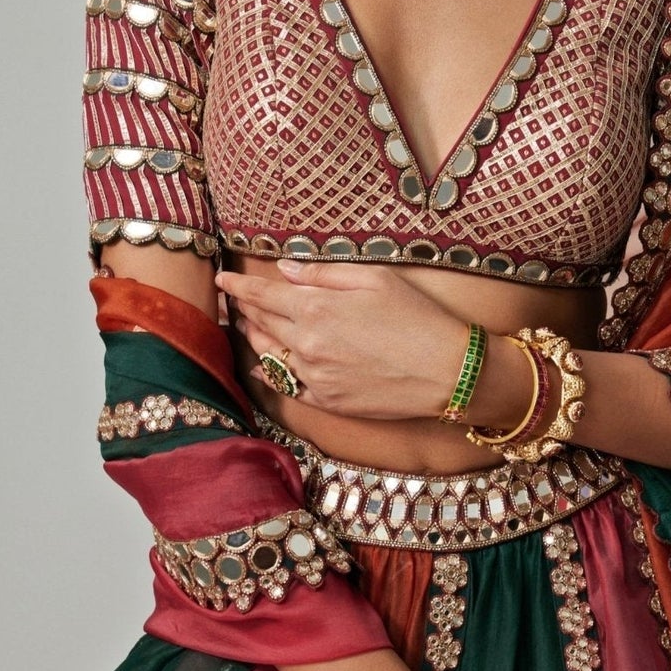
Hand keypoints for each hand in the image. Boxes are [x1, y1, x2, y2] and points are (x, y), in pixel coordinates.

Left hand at [217, 259, 470, 420]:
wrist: (448, 372)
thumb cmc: (418, 317)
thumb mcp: (376, 279)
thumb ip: (324, 274)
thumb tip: (286, 270)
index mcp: (317, 308)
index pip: (262, 295)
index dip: (238, 286)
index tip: (222, 280)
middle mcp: (307, 344)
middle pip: (261, 323)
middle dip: (242, 308)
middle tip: (229, 299)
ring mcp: (314, 376)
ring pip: (268, 354)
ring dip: (252, 337)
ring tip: (244, 324)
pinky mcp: (327, 401)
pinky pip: (286, 386)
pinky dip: (269, 374)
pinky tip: (262, 366)